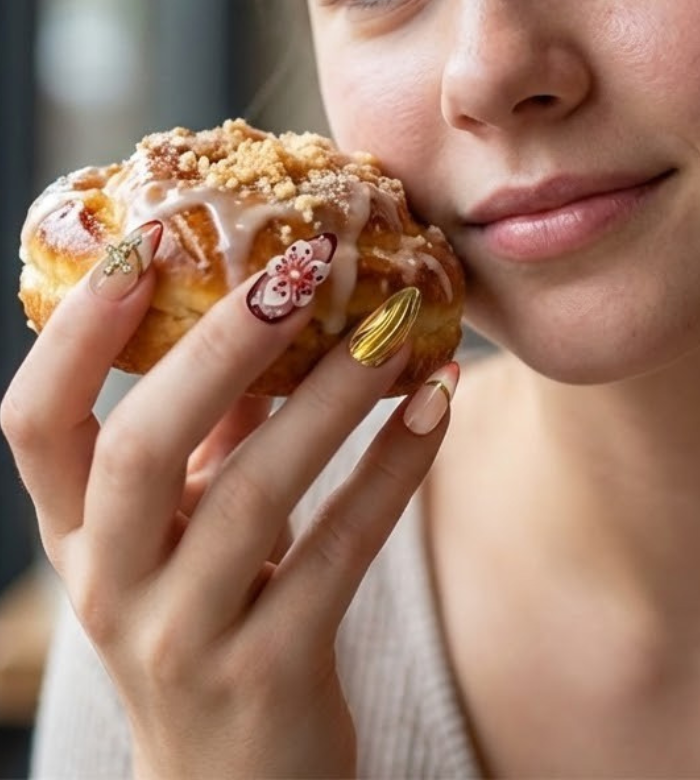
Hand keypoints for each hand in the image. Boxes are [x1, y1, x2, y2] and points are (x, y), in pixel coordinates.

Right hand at [2, 223, 454, 777]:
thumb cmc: (209, 614)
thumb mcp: (181, 526)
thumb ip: (208, 424)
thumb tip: (264, 292)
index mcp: (77, 534)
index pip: (34, 425)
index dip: (76, 335)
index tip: (144, 245)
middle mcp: (111, 586)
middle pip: (139, 450)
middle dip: (220, 347)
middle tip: (301, 265)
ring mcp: (184, 638)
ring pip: (255, 495)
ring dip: (332, 397)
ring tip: (396, 324)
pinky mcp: (269, 676)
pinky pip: (340, 551)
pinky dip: (393, 467)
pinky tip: (436, 401)